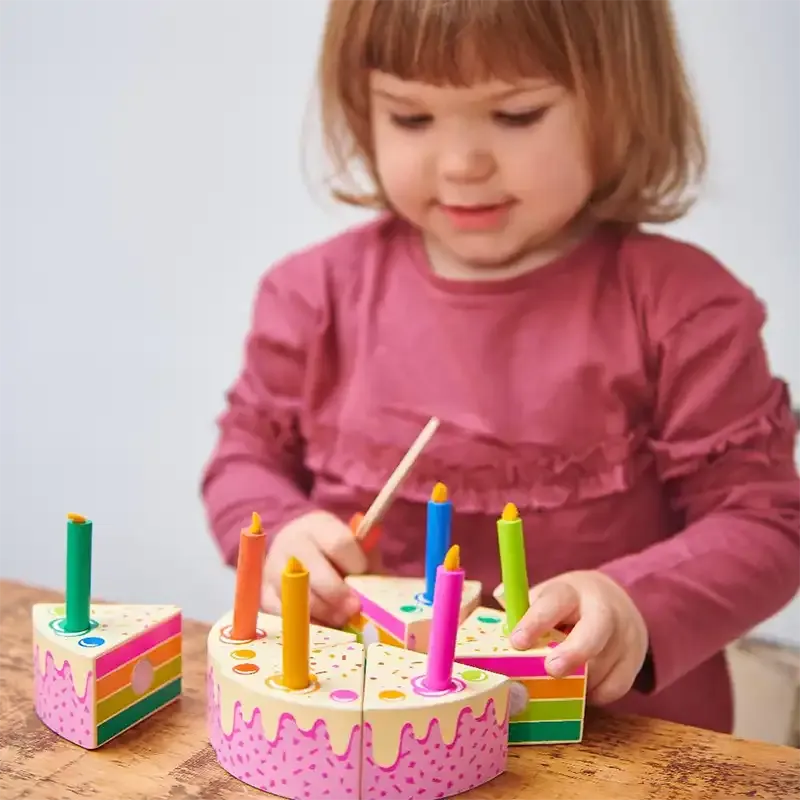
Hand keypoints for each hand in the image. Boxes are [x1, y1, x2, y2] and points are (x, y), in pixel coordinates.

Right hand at [262, 510, 375, 627]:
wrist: (298, 550)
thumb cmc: (335, 552)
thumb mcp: (354, 547)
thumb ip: (368, 562)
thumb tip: (379, 588)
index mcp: (317, 525)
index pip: (339, 543)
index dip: (356, 565)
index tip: (364, 577)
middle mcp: (290, 542)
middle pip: (313, 571)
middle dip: (337, 594)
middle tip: (354, 608)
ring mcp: (273, 567)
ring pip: (295, 595)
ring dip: (321, 612)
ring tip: (340, 619)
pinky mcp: (263, 593)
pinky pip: (281, 613)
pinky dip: (303, 623)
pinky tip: (321, 625)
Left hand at [509, 570, 648, 704]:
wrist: (620, 602)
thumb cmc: (570, 603)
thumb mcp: (549, 595)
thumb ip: (524, 604)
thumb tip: (500, 598)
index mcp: (572, 592)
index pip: (554, 602)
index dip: (535, 622)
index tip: (517, 641)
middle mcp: (603, 611)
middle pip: (595, 631)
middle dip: (573, 652)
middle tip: (551, 670)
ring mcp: (624, 636)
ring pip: (602, 667)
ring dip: (577, 681)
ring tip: (559, 680)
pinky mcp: (634, 661)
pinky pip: (614, 688)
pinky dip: (594, 695)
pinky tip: (582, 688)